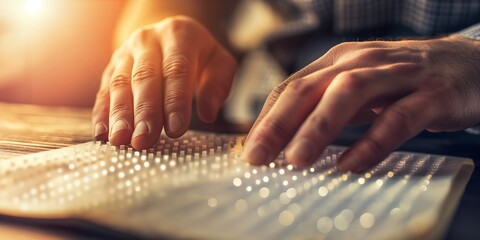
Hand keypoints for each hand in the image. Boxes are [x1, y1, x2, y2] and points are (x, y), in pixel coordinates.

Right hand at [92, 16, 236, 148]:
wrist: (167, 36)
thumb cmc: (199, 55)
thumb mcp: (219, 62)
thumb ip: (218, 85)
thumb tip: (208, 114)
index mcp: (178, 35)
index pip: (177, 70)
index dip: (176, 101)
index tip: (176, 130)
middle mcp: (147, 40)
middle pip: (145, 78)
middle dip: (145, 112)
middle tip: (145, 140)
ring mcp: (125, 53)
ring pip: (119, 84)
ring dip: (119, 115)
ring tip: (120, 140)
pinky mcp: (111, 68)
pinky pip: (104, 91)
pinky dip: (101, 113)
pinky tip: (102, 133)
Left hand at [244, 36, 479, 171]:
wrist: (467, 64)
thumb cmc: (401, 80)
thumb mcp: (357, 88)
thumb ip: (325, 106)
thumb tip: (284, 137)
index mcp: (339, 61)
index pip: (292, 87)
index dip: (267, 118)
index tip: (250, 149)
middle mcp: (362, 62)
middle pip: (312, 87)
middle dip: (280, 123)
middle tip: (257, 156)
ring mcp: (398, 75)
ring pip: (350, 94)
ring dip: (319, 127)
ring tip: (296, 160)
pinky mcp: (431, 94)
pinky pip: (398, 118)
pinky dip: (371, 142)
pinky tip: (350, 165)